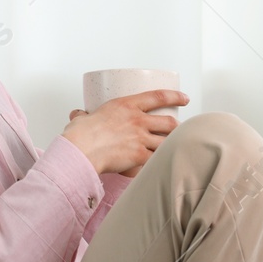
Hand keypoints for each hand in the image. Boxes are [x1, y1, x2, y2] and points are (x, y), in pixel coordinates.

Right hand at [60, 89, 189, 176]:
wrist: (80, 151)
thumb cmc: (79, 135)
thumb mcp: (82, 118)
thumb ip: (84, 116)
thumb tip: (78, 115)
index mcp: (125, 106)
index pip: (158, 96)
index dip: (175, 97)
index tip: (184, 98)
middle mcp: (137, 120)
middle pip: (168, 122)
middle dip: (177, 127)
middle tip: (178, 130)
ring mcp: (140, 138)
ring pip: (167, 141)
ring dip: (171, 145)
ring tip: (174, 148)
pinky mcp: (140, 156)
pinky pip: (158, 159)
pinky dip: (162, 162)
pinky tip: (164, 164)